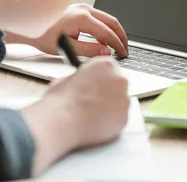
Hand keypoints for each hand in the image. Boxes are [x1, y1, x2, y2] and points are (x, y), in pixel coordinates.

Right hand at [21, 57, 129, 173]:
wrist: (63, 122)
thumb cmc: (62, 100)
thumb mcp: (67, 78)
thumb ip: (80, 78)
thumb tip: (80, 83)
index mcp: (106, 64)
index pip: (109, 66)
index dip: (100, 76)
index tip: (94, 83)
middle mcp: (120, 79)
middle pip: (117, 83)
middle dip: (107, 90)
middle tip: (92, 99)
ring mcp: (124, 99)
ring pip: (119, 101)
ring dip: (110, 105)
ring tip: (92, 113)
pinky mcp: (124, 118)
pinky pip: (119, 117)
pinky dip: (110, 120)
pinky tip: (96, 122)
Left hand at [33, 3, 128, 56]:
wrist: (32, 27)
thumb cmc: (45, 36)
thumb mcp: (68, 48)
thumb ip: (90, 50)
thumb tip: (106, 52)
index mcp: (82, 17)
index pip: (107, 32)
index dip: (117, 44)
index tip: (123, 53)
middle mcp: (84, 9)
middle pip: (112, 21)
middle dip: (121, 36)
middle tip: (125, 49)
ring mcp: (83, 7)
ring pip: (107, 19)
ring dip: (114, 32)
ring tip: (117, 46)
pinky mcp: (81, 9)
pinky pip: (99, 18)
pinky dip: (105, 29)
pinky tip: (105, 41)